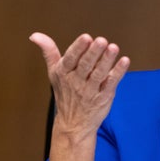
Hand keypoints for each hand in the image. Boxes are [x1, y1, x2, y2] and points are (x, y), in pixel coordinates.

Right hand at [30, 32, 129, 160]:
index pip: (70, 59)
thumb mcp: (54, 73)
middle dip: (93, 53)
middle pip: (85, 65)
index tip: (86, 37)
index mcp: (63, 73)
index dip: (78, 48)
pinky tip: (125, 61)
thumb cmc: (65, 93)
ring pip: (99, 74)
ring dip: (107, 61)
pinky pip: (111, 83)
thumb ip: (48, 52)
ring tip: (113, 48)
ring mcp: (90, 91)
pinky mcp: (103, 97)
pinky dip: (118, 73)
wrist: (73, 125)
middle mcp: (76, 82)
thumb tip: (34, 35)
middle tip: (101, 40)